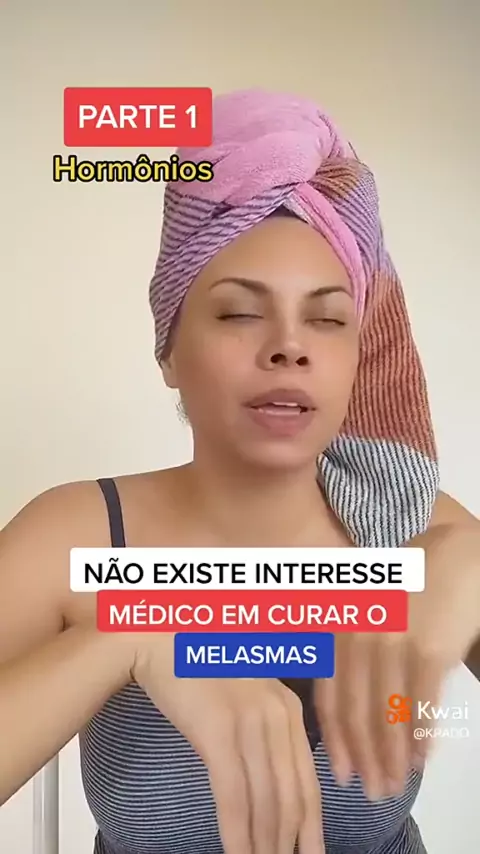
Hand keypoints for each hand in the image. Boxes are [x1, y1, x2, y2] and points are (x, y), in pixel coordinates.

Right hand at [132, 634, 323, 853]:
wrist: (160, 637)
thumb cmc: (198, 664)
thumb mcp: (247, 693)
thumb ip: (266, 727)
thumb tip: (272, 780)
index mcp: (289, 707)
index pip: (309, 780)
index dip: (311, 826)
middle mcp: (278, 715)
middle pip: (290, 797)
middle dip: (289, 844)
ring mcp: (250, 723)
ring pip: (264, 803)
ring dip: (262, 847)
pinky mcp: (218, 732)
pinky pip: (232, 796)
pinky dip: (236, 835)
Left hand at [313, 524, 479, 798]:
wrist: (456, 554)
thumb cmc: (410, 584)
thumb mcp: (365, 608)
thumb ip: (349, 649)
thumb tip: (342, 709)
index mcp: (339, 628)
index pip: (329, 697)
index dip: (335, 740)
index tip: (340, 773)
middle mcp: (357, 637)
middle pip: (355, 713)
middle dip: (363, 759)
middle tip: (372, 792)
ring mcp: (391, 644)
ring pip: (386, 716)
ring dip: (391, 757)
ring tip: (396, 783)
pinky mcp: (427, 651)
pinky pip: (420, 705)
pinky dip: (421, 737)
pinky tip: (423, 759)